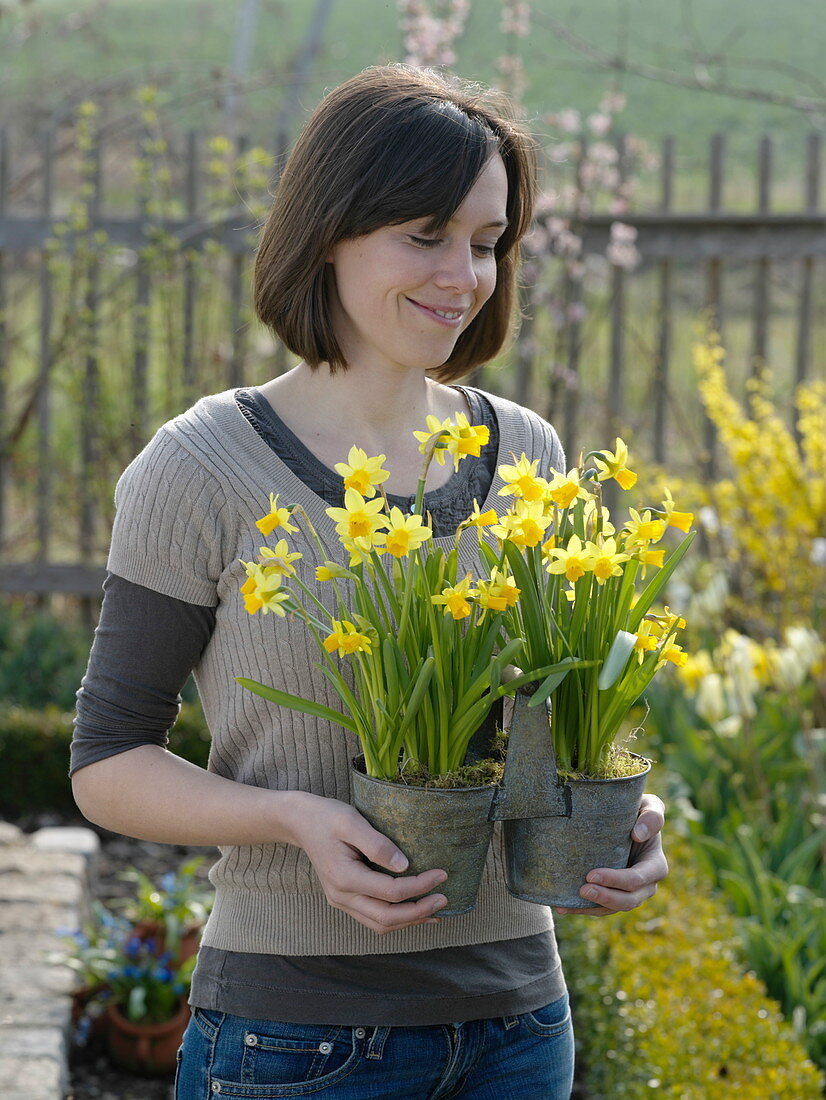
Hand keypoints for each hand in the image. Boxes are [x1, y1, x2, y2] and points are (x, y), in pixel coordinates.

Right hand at [287, 793, 448, 933]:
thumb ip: (377, 844)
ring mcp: (341, 901)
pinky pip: (373, 918)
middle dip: (419, 912)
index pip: (391, 892)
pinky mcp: (343, 899)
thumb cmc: (326, 817)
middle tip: (445, 899)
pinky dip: (396, 918)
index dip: (420, 886)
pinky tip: (413, 911)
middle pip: (387, 918)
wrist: (299, 821)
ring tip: (435, 910)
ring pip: (380, 924)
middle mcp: (341, 896)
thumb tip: (405, 865)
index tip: (442, 874)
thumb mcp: (351, 821)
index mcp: (344, 878)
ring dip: (409, 920)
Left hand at [555, 793, 667, 916]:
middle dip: (605, 898)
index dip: (617, 881)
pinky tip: (562, 907)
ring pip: (612, 908)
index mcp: (655, 865)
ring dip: (591, 907)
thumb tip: (638, 835)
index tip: (591, 874)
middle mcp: (645, 884)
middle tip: (582, 889)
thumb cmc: (636, 809)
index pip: (638, 879)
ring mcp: (629, 892)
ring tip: (567, 905)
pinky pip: (600, 907)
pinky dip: (581, 908)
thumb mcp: (649, 805)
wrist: (622, 817)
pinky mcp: (613, 894)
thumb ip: (652, 816)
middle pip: (628, 900)